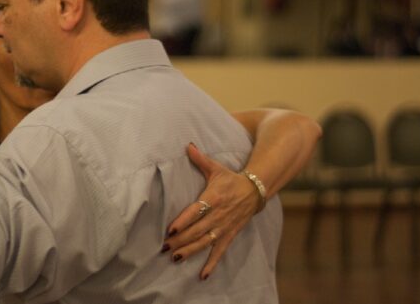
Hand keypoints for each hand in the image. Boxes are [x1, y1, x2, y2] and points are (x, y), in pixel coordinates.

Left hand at [163, 143, 261, 279]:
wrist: (255, 190)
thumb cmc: (231, 178)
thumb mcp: (216, 168)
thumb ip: (200, 158)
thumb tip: (188, 144)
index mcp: (213, 198)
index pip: (196, 211)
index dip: (183, 221)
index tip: (171, 229)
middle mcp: (218, 215)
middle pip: (197, 230)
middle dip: (180, 240)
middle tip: (164, 247)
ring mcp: (224, 227)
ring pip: (205, 242)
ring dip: (190, 251)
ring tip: (175, 258)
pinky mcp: (229, 235)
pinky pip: (220, 252)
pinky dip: (212, 264)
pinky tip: (202, 275)